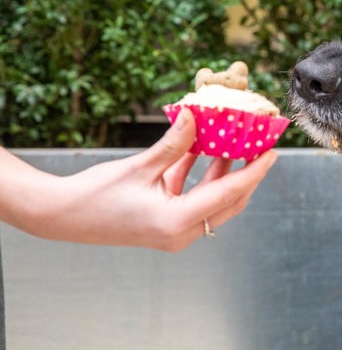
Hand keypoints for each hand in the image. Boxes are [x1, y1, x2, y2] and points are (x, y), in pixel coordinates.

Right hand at [0, 109, 277, 250]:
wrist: (61, 217)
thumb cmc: (94, 195)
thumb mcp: (139, 166)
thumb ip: (173, 144)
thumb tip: (195, 116)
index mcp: (175, 222)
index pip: (228, 194)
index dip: (254, 172)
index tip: (272, 153)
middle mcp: (180, 233)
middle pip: (228, 202)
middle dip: (246, 173)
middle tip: (260, 147)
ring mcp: (173, 232)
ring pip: (212, 201)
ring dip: (222, 172)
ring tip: (236, 143)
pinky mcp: (165, 224)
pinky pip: (193, 199)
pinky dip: (200, 177)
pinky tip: (204, 149)